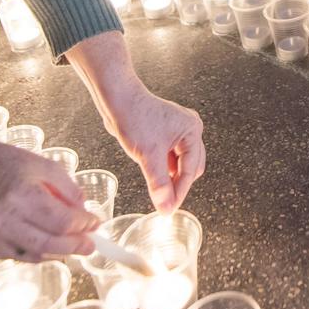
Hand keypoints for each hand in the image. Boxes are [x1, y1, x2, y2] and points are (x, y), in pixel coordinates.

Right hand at [0, 134, 98, 261]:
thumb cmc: (2, 163)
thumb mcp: (42, 165)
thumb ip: (67, 189)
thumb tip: (85, 213)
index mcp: (21, 195)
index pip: (62, 221)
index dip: (83, 225)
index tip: (94, 223)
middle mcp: (4, 220)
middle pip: (50, 244)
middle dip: (75, 246)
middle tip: (90, 245)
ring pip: (35, 255)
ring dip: (58, 252)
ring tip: (71, 243)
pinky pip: (19, 256)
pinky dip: (37, 252)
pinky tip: (45, 241)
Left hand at [91, 85, 205, 212]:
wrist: (116, 100)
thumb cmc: (134, 117)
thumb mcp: (148, 156)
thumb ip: (159, 184)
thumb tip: (166, 207)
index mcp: (192, 131)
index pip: (191, 170)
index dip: (180, 191)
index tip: (169, 208)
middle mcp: (189, 130)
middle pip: (191, 168)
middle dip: (178, 184)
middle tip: (165, 202)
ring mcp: (177, 132)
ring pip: (180, 164)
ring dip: (170, 177)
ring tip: (158, 191)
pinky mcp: (165, 135)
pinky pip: (170, 159)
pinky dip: (164, 170)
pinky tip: (154, 177)